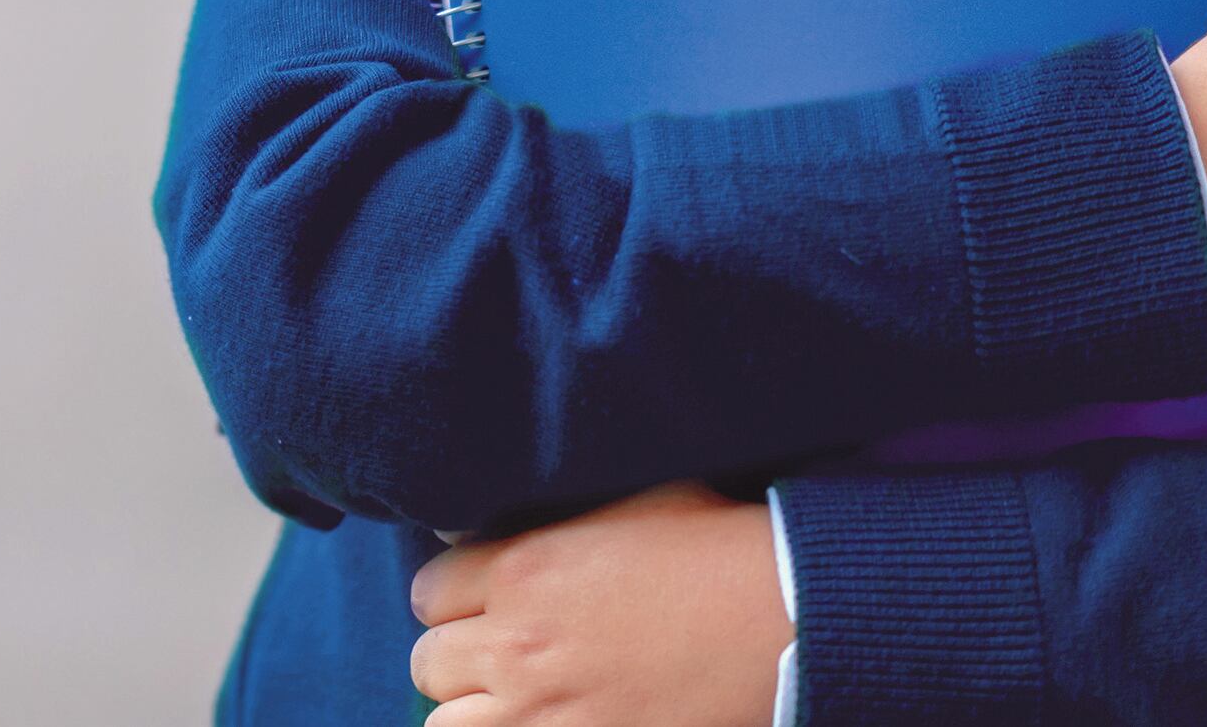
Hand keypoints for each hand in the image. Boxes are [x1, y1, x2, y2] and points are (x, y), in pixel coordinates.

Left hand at [408, 480, 789, 726]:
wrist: (777, 622)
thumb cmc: (712, 548)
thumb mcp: (627, 502)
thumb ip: (550, 522)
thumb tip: (488, 539)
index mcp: (523, 569)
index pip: (430, 590)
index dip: (455, 595)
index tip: (483, 600)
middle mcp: (516, 646)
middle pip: (429, 663)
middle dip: (460, 657)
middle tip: (502, 655)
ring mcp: (541, 715)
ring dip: (472, 714)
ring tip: (512, 703)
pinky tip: (540, 722)